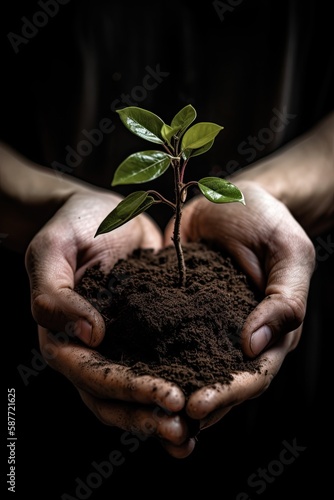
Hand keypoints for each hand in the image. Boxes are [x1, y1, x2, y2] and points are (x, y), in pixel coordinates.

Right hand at [25, 188, 194, 456]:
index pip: (92, 375)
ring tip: (195, 431)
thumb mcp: (53, 249)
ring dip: (162, 415)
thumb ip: (55, 294)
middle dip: (148, 414)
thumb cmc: (74, 225)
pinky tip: (206, 395)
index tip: (169, 397)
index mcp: (63, 337)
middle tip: (186, 428)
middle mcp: (90, 350)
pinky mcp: (147, 332)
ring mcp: (120, 344)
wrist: (106, 211)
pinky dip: (179, 385)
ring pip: (136, 393)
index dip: (128, 390)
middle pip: (114, 397)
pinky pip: (161, 364)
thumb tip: (90, 336)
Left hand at [164, 180, 315, 423]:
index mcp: (271, 331)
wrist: (231, 198)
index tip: (197, 406)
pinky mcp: (177, 310)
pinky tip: (124, 371)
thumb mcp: (288, 254)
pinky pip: (164, 338)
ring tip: (140, 413)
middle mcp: (237, 337)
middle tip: (163, 422)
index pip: (253, 374)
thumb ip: (285, 301)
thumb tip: (254, 347)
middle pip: (218, 383)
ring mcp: (205, 326)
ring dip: (168, 393)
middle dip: (192, 406)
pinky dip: (149, 358)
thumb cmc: (268, 222)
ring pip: (189, 369)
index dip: (228, 394)